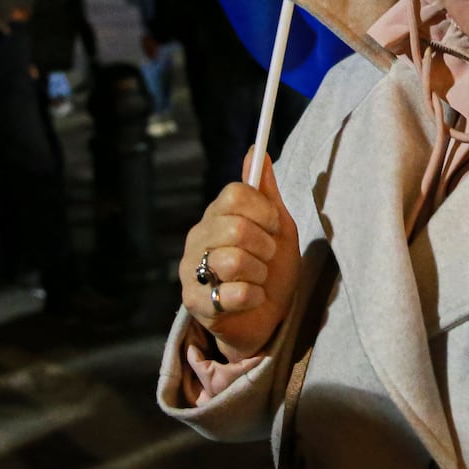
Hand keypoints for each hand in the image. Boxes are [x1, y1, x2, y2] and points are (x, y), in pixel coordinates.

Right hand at [179, 149, 300, 361]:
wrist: (267, 318)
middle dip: (265, 245)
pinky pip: (233, 293)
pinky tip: (251, 299)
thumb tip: (257, 150)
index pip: (234, 193)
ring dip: (260, 273)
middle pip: (235, 226)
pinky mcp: (194, 303)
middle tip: (268, 257)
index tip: (275, 225)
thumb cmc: (272, 269)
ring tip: (259, 279)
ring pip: (233, 260)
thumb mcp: (277, 228)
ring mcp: (190, 271)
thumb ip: (265, 192)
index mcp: (215, 216)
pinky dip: (254, 297)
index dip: (263, 210)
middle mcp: (197, 239)